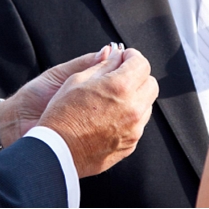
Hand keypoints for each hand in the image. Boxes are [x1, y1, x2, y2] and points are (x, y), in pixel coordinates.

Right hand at [0, 48, 157, 175]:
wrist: (57, 153)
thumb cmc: (62, 116)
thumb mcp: (77, 80)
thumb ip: (101, 65)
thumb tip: (114, 54)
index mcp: (120, 87)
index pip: (141, 64)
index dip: (132, 56)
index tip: (124, 57)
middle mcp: (133, 109)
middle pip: (151, 84)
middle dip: (138, 76)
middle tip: (120, 75)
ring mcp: (134, 129)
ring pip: (147, 105)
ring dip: (135, 97)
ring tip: (112, 99)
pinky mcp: (130, 145)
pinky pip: (138, 124)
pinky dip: (129, 116)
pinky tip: (109, 117)